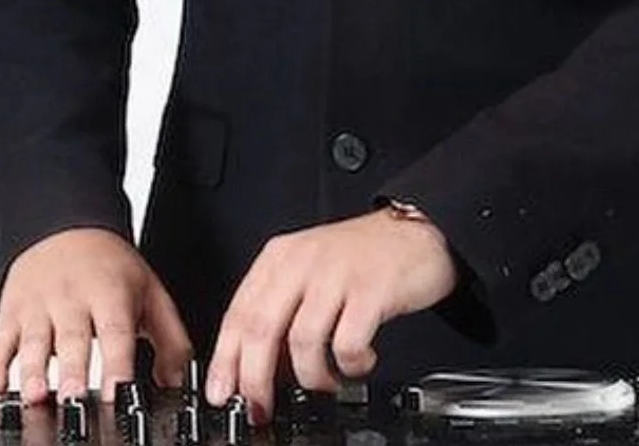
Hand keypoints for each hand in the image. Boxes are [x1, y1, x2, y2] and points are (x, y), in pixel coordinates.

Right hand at [0, 226, 192, 403]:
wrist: (66, 223)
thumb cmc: (108, 267)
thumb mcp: (150, 293)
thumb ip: (170, 341)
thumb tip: (177, 386)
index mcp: (110, 295)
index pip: (116, 331)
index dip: (118, 364)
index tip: (119, 394)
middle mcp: (72, 299)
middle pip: (72, 338)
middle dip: (73, 371)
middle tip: (75, 400)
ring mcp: (38, 306)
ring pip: (33, 341)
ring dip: (33, 371)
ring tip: (37, 396)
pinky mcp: (11, 312)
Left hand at [204, 209, 458, 420]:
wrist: (416, 230)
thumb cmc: (360, 257)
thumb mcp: (308, 271)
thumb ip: (280, 309)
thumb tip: (257, 367)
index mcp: (281, 257)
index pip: (238, 312)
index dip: (225, 359)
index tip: (222, 392)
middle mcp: (304, 262)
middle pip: (261, 328)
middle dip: (255, 379)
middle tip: (260, 408)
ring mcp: (337, 274)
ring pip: (302, 341)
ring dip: (310, 377)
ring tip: (326, 384)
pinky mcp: (371, 290)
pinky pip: (347, 344)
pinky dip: (350, 366)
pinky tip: (359, 362)